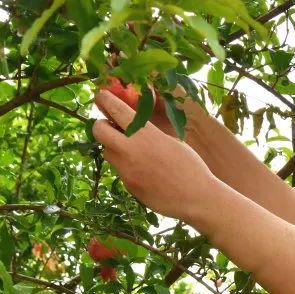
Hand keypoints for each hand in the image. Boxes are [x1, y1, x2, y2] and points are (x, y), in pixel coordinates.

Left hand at [93, 88, 218, 221]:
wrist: (196, 197)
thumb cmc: (190, 165)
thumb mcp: (171, 140)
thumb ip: (149, 132)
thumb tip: (132, 122)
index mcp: (145, 133)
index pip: (115, 109)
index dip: (105, 100)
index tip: (102, 96)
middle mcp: (130, 150)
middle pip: (98, 131)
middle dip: (100, 125)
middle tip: (109, 126)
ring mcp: (126, 170)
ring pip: (107, 152)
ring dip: (113, 147)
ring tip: (131, 150)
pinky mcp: (128, 185)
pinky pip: (120, 170)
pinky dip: (126, 166)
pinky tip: (144, 170)